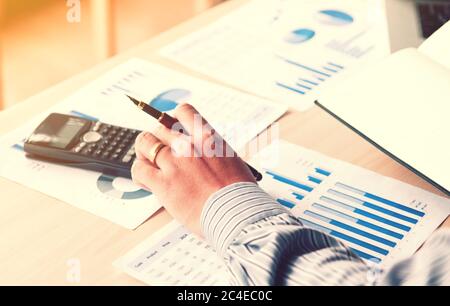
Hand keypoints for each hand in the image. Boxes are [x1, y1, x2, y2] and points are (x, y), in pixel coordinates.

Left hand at [131, 104, 255, 235]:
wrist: (236, 213)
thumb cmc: (238, 193)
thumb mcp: (230, 161)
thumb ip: (211, 154)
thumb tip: (200, 158)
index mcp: (207, 137)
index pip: (183, 111)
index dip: (173, 119)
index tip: (171, 129)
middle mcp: (188, 145)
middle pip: (159, 128)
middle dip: (157, 139)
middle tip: (158, 152)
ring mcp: (174, 162)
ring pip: (144, 143)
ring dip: (144, 152)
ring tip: (147, 164)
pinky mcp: (162, 182)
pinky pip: (139, 169)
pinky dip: (139, 174)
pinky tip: (145, 182)